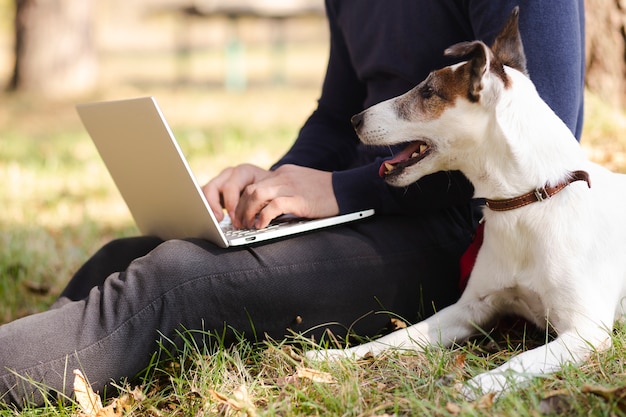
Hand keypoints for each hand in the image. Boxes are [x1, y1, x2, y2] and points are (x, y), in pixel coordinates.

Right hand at [202, 163, 270, 222]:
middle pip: (213, 187)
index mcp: (243, 172)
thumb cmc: (268, 188)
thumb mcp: (268, 191)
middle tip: (218, 220)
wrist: (268, 183)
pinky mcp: (214, 191)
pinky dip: (204, 207)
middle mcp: (229, 175)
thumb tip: (256, 218)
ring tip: (212, 221)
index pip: (231, 187)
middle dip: (213, 205)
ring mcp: (219, 181)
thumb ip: (260, 200)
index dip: (231, 204)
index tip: (233, 218)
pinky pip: (204, 197)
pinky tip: (207, 218)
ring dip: (207, 207)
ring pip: (205, 191)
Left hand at [202, 164, 338, 229]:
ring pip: (256, 194)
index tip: (239, 215)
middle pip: (250, 188)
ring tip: (247, 226)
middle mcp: (283, 176)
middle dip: (239, 208)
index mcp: (282, 173)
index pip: (253, 184)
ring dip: (247, 212)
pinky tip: (261, 226)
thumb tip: (266, 212)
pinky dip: (263, 216)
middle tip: (238, 224)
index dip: (241, 201)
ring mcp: (291, 186)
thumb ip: (284, 194)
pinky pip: (274, 205)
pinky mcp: (299, 198)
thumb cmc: (325, 195)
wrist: (347, 189)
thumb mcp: (300, 189)